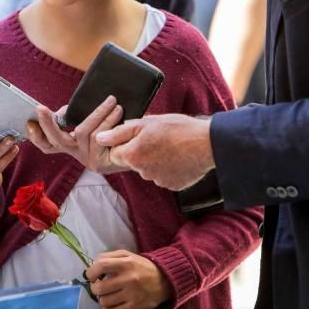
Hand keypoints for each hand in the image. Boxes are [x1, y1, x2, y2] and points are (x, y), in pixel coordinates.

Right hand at [26, 96, 123, 173]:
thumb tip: (62, 112)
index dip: (36, 135)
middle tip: (40, 108)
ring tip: (112, 100)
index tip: (29, 122)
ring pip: (82, 133)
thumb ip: (74, 117)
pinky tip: (117, 111)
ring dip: (97, 113)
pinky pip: (98, 137)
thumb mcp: (92, 120)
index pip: (46, 144)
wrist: (140, 149)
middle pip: (54, 142)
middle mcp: (75, 153)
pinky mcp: (99, 163)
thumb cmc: (117, 129)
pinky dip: (108, 121)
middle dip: (46, 124)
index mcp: (70, 144)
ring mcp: (86, 159)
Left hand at [85, 250, 171, 308]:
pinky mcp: (135, 307)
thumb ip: (109, 256)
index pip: (101, 266)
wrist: (165, 280)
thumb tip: (93, 264)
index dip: (91, 272)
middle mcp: (128, 279)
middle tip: (98, 287)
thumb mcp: (128, 255)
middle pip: (100, 287)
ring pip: (105, 302)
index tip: (91, 276)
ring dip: (101, 299)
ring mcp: (132, 295)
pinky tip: (109, 307)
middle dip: (95, 288)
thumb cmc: (142, 266)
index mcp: (126, 263)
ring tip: (106, 296)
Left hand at [96, 114, 214, 189]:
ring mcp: (158, 181)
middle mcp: (142, 172)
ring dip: (155, 158)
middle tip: (158, 138)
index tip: (140, 135)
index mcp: (132, 155)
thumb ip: (120, 132)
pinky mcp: (172, 185)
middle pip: (133, 160)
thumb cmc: (179, 129)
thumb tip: (99, 138)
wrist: (209, 144)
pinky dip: (169, 167)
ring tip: (172, 146)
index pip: (117, 151)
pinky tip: (179, 156)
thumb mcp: (146, 123)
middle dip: (141, 150)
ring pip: (149, 168)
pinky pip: (164, 175)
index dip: (126, 141)